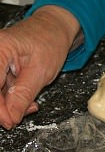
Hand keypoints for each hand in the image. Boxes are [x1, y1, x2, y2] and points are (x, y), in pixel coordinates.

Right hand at [0, 5, 79, 128]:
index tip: (10, 121)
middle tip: (19, 116)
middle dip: (4, 108)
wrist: (53, 30)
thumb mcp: (41, 72)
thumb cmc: (50, 42)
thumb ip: (23, 95)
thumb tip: (10, 117)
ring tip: (29, 106)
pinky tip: (25, 101)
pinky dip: (11, 99)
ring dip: (9, 106)